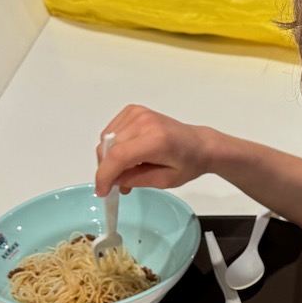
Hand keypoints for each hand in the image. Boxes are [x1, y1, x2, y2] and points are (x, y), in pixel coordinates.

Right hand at [94, 106, 214, 195]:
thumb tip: (113, 180)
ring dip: (110, 158)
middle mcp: (144, 122)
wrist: (199, 144)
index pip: (119, 156)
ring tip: (127, 170)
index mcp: (156, 140)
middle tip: (118, 184)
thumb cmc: (187, 163)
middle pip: (109, 148)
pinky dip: (113, 146)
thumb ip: (135, 180)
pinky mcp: (133, 111)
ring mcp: (137, 113)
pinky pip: (111, 131)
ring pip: (106, 140)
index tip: (102, 191)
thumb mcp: (164, 181)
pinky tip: (128, 155)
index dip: (105, 175)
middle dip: (107, 169)